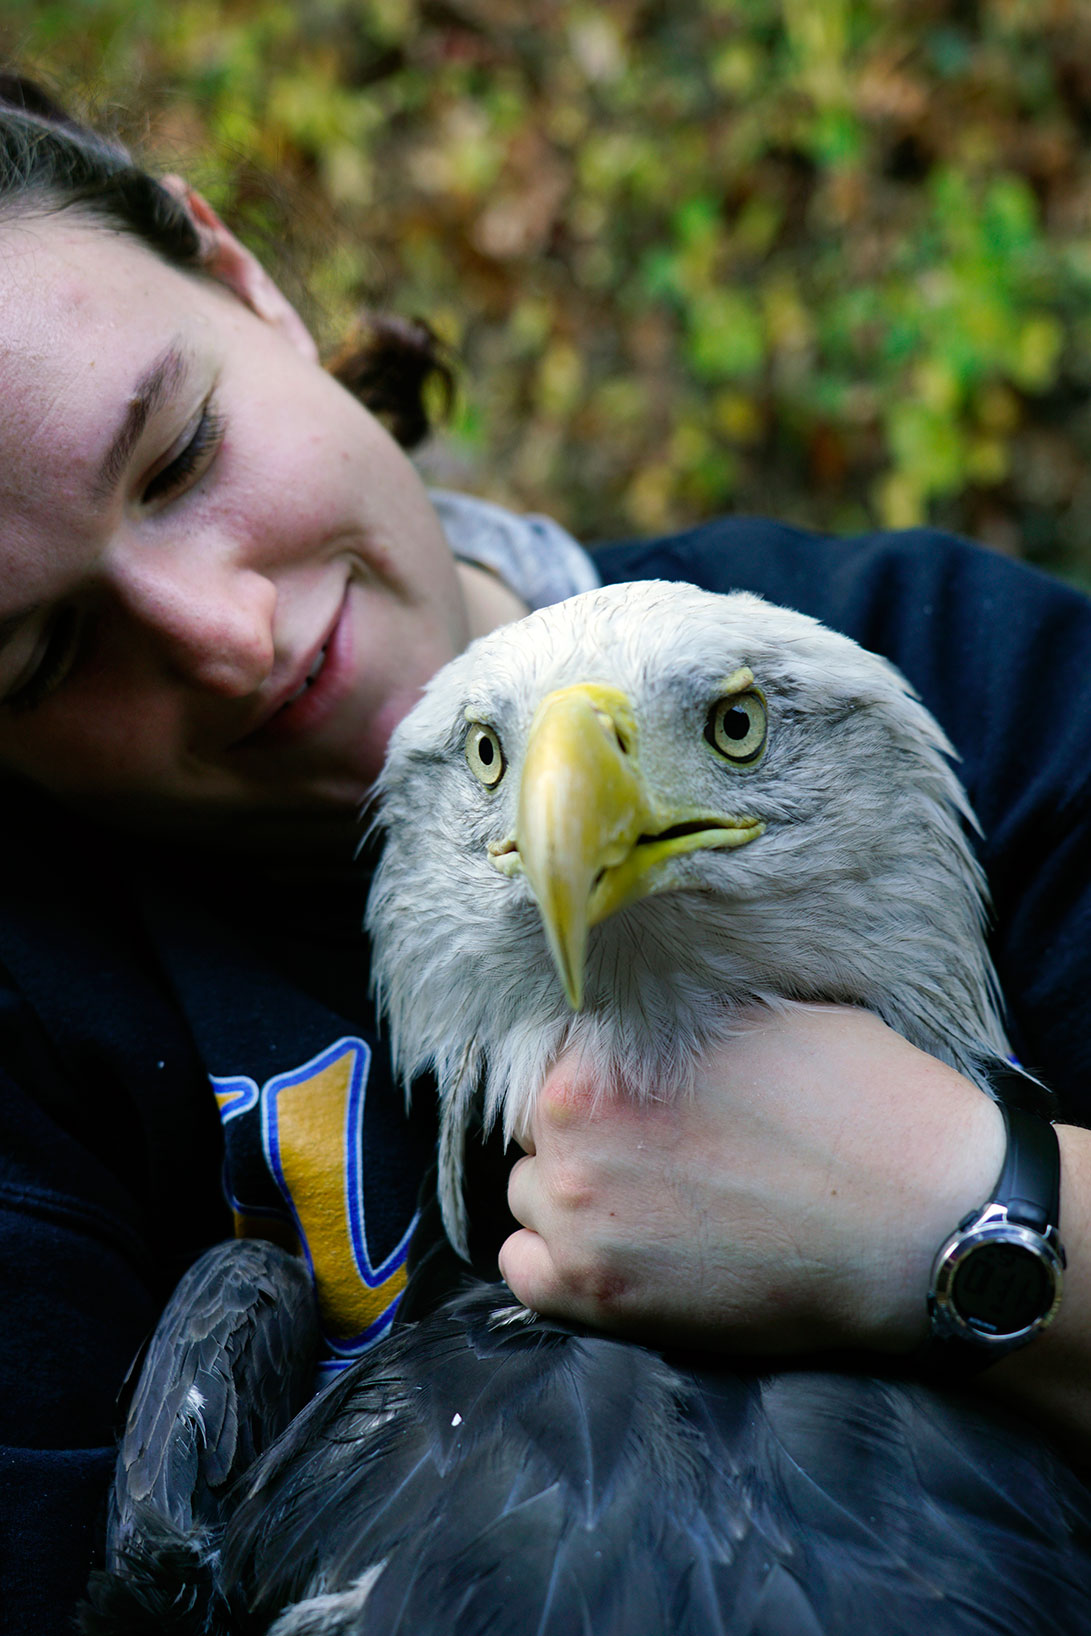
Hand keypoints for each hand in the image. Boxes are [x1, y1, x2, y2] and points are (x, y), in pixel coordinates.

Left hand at [499, 1004, 1004, 1356]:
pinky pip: (523, 1271)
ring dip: (572, 1195)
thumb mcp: (767, 1013)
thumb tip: (640, 1009)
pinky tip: (615, 1251)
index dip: (597, 1072)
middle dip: (586, 1132)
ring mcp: (582, 1219)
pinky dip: (554, 1262)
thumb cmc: (859, 1106)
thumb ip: (675, 1017)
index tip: (636, 1093)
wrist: (922, 1227)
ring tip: (648, 1203)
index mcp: (606, 1049)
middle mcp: (572, 1129)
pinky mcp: (602, 1297)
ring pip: (529, 1195)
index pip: (550, 1055)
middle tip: (656, 1148)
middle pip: (537, 1125)